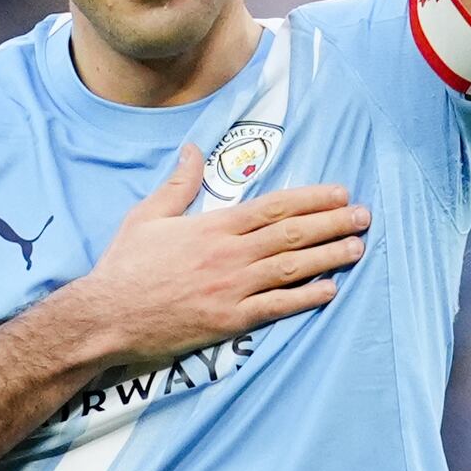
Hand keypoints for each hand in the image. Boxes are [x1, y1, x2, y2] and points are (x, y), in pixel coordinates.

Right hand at [72, 147, 368, 365]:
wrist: (107, 315)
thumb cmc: (125, 266)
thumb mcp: (147, 216)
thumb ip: (179, 184)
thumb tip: (194, 150)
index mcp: (214, 226)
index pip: (274, 206)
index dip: (312, 198)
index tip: (340, 193)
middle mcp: (229, 254)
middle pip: (292, 234)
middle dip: (333, 224)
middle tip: (364, 217)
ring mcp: (232, 289)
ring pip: (292, 268)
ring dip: (329, 257)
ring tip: (358, 248)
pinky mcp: (229, 321)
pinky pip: (276, 308)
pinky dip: (306, 298)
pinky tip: (330, 290)